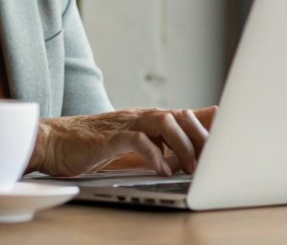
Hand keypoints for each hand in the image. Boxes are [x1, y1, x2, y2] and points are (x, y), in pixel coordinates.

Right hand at [28, 105, 216, 176]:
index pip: (185, 115)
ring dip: (182, 145)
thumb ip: (159, 146)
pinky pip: (136, 139)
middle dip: (201, 138)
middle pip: (180, 116)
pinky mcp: (108, 137)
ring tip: (191, 167)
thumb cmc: (93, 146)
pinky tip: (162, 169)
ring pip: (163, 122)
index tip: (233, 133)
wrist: (53, 142)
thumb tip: (188, 153)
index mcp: (147, 119)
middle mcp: (139, 117)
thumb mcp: (133, 146)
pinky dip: (153, 154)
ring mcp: (124, 124)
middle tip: (214, 162)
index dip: (209, 123)